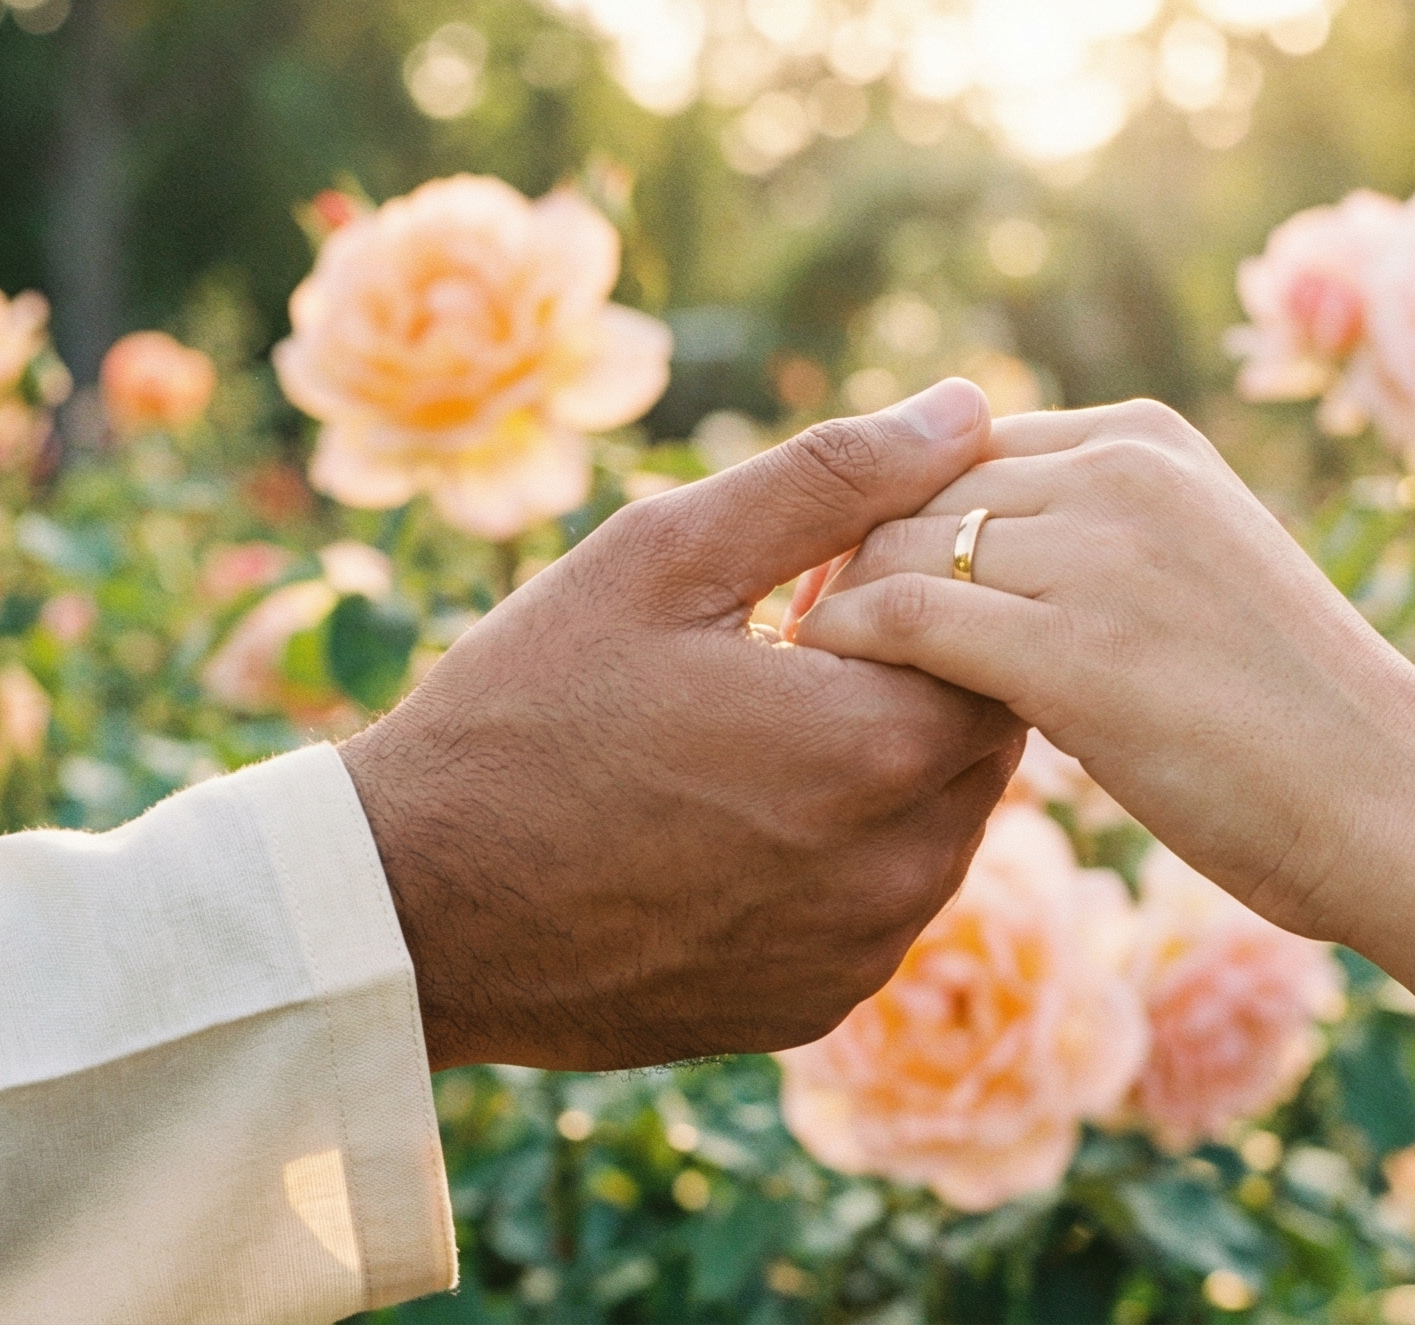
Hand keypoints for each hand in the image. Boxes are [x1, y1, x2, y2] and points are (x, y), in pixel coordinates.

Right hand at [339, 380, 1024, 1070]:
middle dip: (917, 679)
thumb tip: (968, 407)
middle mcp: (899, 866)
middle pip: (982, 737)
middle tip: (794, 649)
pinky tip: (735, 823)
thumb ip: (833, 478)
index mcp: (880, 743)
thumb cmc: (527, 710)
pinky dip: (840, 857)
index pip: (1000, 642)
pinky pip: (877, 907)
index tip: (830, 581)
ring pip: (939, 827)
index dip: (927, 594)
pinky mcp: (814, 1006)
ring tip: (755, 734)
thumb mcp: (664, 555)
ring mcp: (859, 949)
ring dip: (884, 771)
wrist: (414, 908)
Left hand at [783, 399, 1414, 942]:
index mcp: (1148, 440)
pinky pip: (905, 620)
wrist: (1394, 804)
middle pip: (918, 491)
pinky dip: (845, 652)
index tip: (841, 585)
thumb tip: (973, 564)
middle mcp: (1121, 471)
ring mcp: (1099, 554)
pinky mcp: (1074, 649)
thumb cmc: (1296, 721)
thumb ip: (1098, 544)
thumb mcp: (1201, 577)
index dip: (892, 516)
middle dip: (848, 561)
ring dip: (839, 614)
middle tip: (795, 637)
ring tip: (798, 680)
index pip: (963, 450)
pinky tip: (821, 702)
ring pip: (899, 548)